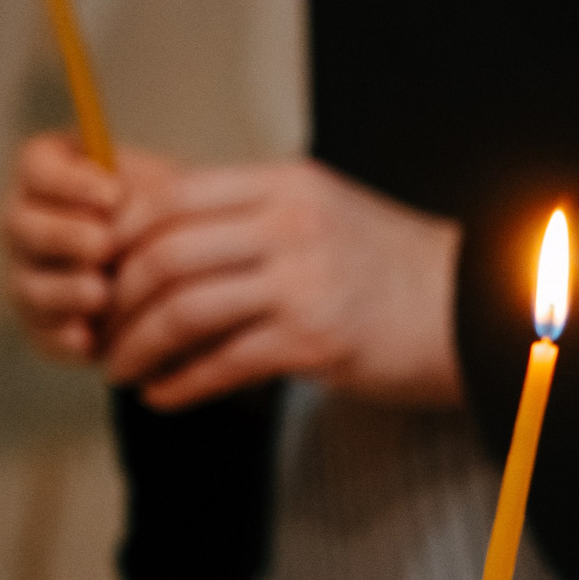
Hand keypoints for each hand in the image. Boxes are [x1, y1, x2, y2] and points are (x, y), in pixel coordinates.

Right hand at [0, 132, 177, 362]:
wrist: (186, 276)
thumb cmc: (170, 216)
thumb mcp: (163, 190)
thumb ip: (140, 189)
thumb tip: (119, 203)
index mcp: (48, 177)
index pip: (36, 168)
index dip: (69, 182)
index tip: (114, 195)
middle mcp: (26, 225)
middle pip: (20, 226)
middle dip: (62, 235)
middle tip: (103, 245)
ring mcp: (29, 276)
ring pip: (28, 283)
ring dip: (64, 289)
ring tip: (100, 292)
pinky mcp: (44, 325)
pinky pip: (42, 333)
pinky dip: (63, 338)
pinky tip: (88, 341)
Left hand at [103, 157, 461, 409]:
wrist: (481, 309)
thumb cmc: (398, 269)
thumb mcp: (324, 213)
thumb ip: (251, 214)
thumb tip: (164, 227)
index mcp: (285, 184)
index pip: (168, 199)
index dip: (116, 239)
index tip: (99, 272)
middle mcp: (290, 224)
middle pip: (163, 254)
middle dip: (115, 300)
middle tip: (96, 329)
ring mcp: (303, 282)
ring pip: (183, 310)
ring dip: (137, 346)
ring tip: (118, 369)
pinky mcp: (317, 340)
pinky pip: (223, 362)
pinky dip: (180, 383)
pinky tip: (162, 395)